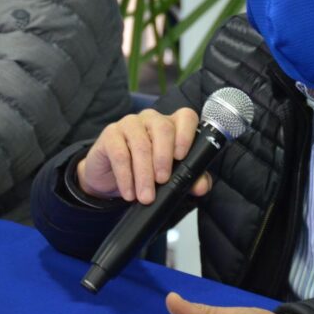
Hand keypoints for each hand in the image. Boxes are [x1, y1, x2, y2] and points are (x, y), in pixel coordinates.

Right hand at [77, 108, 212, 203]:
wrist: (112, 177)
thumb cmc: (148, 171)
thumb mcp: (172, 176)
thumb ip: (191, 178)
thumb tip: (202, 186)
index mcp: (173, 124)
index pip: (186, 117)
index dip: (186, 134)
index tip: (182, 156)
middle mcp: (153, 119)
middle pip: (163, 129)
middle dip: (164, 158)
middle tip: (162, 181)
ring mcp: (130, 123)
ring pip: (141, 144)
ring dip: (144, 174)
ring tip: (146, 196)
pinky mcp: (111, 134)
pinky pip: (120, 154)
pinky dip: (126, 177)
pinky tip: (129, 193)